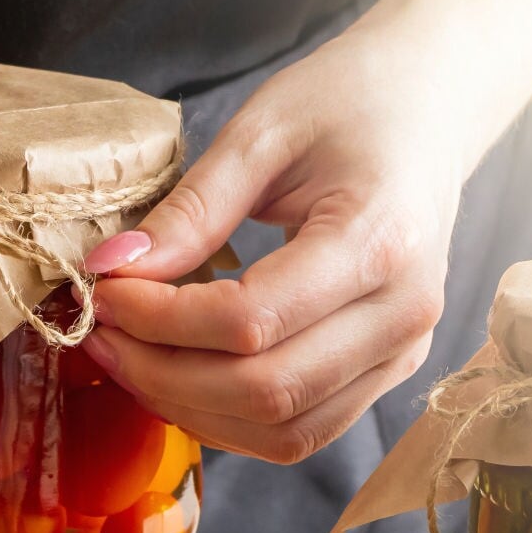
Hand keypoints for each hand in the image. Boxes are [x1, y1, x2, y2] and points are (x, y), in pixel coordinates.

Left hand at [80, 15, 484, 462]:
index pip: (252, 320)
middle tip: (100, 331)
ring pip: (285, 431)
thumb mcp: (263, 130)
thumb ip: (193, 207)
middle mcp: (405, 314)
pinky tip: (178, 375)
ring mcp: (405, 353)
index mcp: (381, 240)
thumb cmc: (351, 101)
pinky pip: (303, 430)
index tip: (105, 287)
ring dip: (191, 408)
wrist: (430, 108)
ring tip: (129, 356)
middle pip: (268, 391)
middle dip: (163, 374)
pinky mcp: (389, 372)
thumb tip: (116, 268)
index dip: (161, 319)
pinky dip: (230, 418)